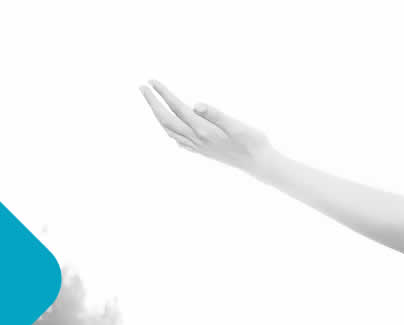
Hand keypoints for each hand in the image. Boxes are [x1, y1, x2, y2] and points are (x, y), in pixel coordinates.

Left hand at [139, 80, 274, 170]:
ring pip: (170, 131)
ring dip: (158, 116)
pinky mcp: (203, 151)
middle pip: (167, 120)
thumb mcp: (238, 126)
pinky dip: (169, 131)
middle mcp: (197, 139)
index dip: (163, 94)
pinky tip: (171, 129)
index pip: (177, 108)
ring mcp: (199, 147)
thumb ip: (216, 115)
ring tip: (152, 104)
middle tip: (143, 87)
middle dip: (153, 103)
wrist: (260, 165)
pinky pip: (179, 140)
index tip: (152, 81)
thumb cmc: (253, 143)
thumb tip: (195, 105)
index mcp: (203, 130)